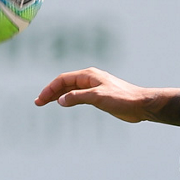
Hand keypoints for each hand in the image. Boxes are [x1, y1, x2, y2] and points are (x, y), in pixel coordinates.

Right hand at [35, 68, 162, 122]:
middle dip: (51, 92)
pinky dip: (68, 99)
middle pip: (65, 83)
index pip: (63, 79)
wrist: (140, 104)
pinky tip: (64, 104)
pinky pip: (78, 95)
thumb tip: (60, 100)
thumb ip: (79, 98)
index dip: (50, 89)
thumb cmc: (122, 99)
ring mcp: (94, 87)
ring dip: (58, 95)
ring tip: (46, 103)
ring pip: (70, 89)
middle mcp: (90, 79)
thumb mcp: (98, 98)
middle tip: (38, 102)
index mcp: (89, 75)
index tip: (40, 100)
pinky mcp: (98, 96)